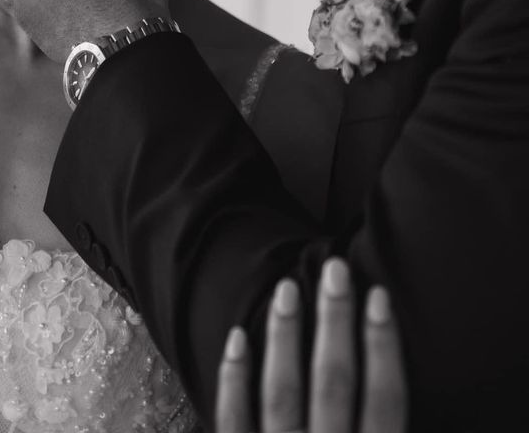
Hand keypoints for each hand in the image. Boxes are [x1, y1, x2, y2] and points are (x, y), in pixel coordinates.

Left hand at [215, 259, 406, 432]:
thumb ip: (387, 425)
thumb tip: (453, 405)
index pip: (386, 401)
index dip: (384, 347)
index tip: (379, 294)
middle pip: (333, 384)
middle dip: (334, 322)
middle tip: (335, 269)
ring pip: (282, 394)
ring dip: (285, 338)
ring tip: (287, 288)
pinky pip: (233, 423)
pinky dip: (233, 381)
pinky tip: (237, 337)